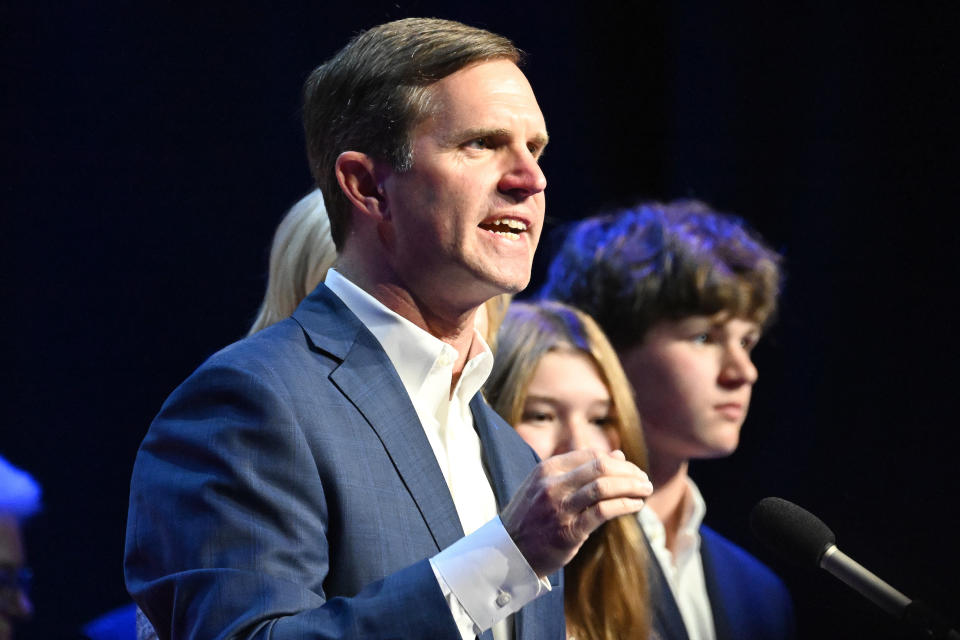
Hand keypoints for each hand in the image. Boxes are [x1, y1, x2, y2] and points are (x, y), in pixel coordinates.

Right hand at [500, 449, 652, 577]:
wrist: (508, 552)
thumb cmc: (532, 517)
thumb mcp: (546, 486)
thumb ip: (580, 470)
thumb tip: (618, 455)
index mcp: (546, 469)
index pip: (590, 455)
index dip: (616, 461)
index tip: (631, 470)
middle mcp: (552, 485)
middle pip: (600, 467)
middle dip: (628, 472)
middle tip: (644, 479)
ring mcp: (560, 508)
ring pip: (604, 487)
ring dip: (631, 486)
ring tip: (645, 490)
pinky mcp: (568, 531)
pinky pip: (603, 512)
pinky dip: (624, 505)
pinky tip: (635, 505)